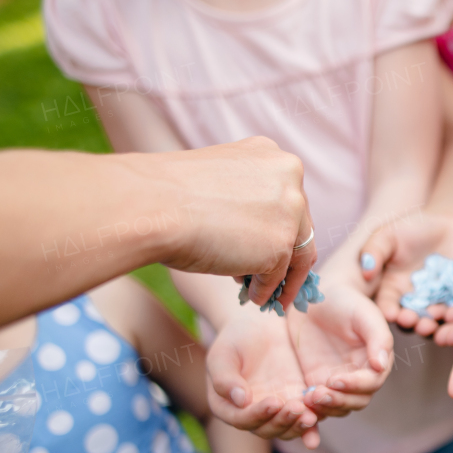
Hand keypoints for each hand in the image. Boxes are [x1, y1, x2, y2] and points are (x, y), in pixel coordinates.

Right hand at [144, 137, 317, 309]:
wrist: (152, 205)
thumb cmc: (169, 196)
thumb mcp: (220, 185)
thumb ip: (247, 203)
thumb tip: (258, 240)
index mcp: (271, 154)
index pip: (289, 199)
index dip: (282, 228)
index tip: (279, 249)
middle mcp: (289, 175)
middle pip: (301, 226)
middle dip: (289, 256)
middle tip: (281, 280)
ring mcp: (289, 209)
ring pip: (296, 254)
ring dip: (283, 278)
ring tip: (268, 296)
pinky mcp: (281, 244)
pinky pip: (277, 276)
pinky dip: (266, 290)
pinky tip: (253, 298)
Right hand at [206, 308, 319, 445]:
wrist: (258, 326)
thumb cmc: (233, 340)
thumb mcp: (223, 355)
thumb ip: (226, 379)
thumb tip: (241, 402)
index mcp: (227, 407)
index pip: (242, 419)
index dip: (257, 415)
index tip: (273, 402)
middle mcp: (251, 415)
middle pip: (266, 429)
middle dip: (282, 422)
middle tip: (297, 409)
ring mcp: (275, 411)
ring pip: (286, 429)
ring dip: (298, 427)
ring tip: (310, 417)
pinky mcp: (295, 402)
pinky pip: (303, 418)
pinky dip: (311, 425)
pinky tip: (319, 421)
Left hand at [289, 279, 393, 420]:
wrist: (318, 298)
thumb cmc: (346, 302)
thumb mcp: (365, 315)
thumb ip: (378, 338)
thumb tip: (381, 366)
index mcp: (376, 361)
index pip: (371, 383)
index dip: (355, 385)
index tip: (335, 380)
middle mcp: (360, 375)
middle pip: (356, 401)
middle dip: (338, 401)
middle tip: (317, 395)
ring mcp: (338, 381)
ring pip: (337, 406)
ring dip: (324, 407)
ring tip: (307, 398)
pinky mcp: (317, 381)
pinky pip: (317, 402)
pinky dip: (310, 407)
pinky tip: (298, 402)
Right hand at [359, 212, 452, 335]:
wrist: (449, 221)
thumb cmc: (412, 226)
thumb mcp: (388, 234)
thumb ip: (375, 250)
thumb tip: (365, 271)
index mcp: (393, 290)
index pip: (387, 305)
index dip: (389, 311)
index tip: (392, 314)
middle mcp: (414, 301)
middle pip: (412, 317)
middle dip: (415, 322)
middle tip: (418, 323)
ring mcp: (437, 301)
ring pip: (436, 317)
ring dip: (437, 322)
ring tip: (440, 321)